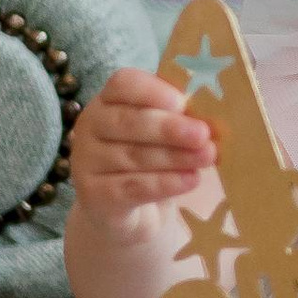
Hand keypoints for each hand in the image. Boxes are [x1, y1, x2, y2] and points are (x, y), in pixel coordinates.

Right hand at [69, 66, 216, 236]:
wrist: (127, 213)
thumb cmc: (149, 161)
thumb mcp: (161, 134)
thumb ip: (178, 118)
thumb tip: (211, 114)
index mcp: (107, 100)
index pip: (122, 84)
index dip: (152, 91)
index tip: (182, 102)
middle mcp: (90, 126)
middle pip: (128, 121)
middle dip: (170, 128)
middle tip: (204, 134)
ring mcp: (86, 161)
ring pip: (134, 156)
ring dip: (175, 156)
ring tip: (207, 157)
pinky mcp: (93, 195)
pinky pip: (132, 187)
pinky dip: (165, 183)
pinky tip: (191, 180)